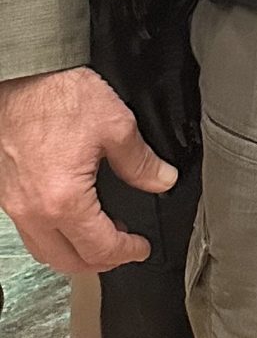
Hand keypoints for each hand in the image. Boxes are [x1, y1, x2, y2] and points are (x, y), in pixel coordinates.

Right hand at [0, 66, 175, 271]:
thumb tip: (161, 179)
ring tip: (100, 237)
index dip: (126, 252)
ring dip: (73, 253)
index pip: (98, 248)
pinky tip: (71, 217)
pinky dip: (54, 235)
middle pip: (67, 261)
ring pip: (44, 250)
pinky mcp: (7, 193)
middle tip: (123, 250)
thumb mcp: (115, 125)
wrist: (23, 75)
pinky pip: (30, 230)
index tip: (140, 248)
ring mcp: (15, 205)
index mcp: (63, 201)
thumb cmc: (57, 95)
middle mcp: (33, 212)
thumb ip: (141, 161)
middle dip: (99, 262)